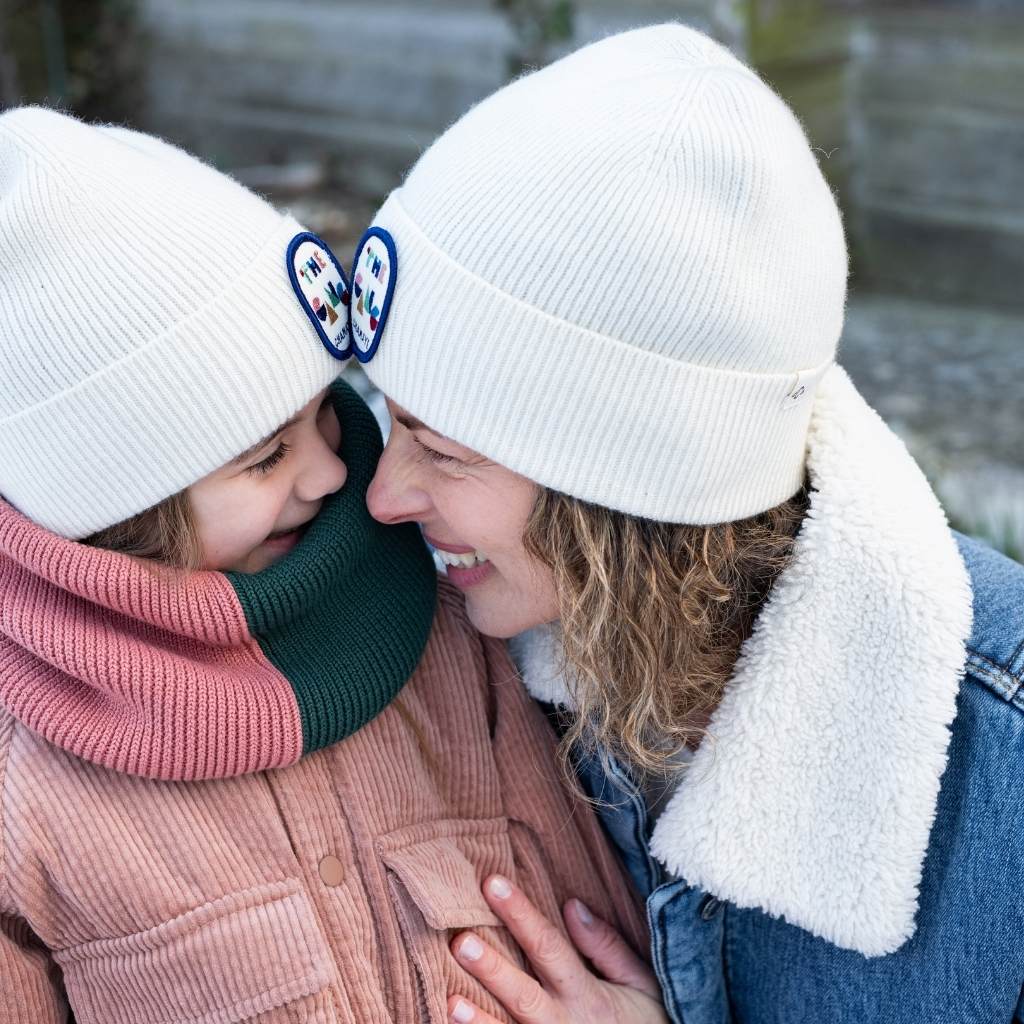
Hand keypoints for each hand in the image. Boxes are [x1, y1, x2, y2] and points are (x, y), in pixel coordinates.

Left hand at [447, 875, 667, 1023]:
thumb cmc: (646, 1022)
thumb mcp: (640, 983)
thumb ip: (606, 946)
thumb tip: (570, 905)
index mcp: (587, 994)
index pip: (548, 946)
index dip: (520, 914)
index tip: (493, 884)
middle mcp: (564, 1023)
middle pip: (523, 994)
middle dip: (492, 969)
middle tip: (461, 942)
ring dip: (479, 1020)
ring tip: (450, 1001)